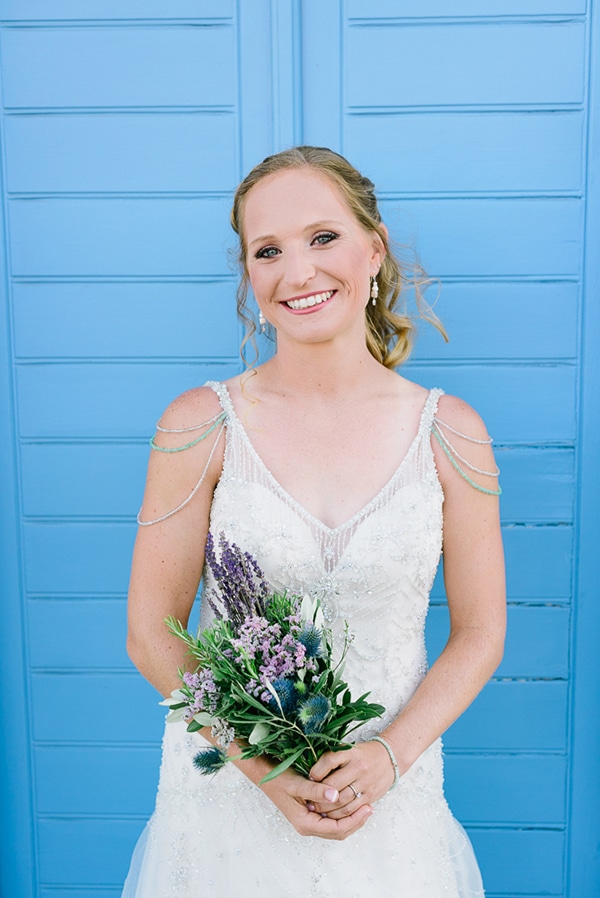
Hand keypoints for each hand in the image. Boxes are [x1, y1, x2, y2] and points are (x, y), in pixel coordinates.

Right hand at [259, 767, 373, 839]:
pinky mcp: (311, 814)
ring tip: (365, 805)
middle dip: (356, 821)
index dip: (354, 820)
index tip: (368, 808)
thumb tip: (336, 796)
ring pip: (336, 827)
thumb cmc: (280, 779)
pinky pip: (332, 820)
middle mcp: (308, 826)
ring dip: (351, 818)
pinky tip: (352, 802)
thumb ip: (316, 791)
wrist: (266, 775)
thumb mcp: (298, 784)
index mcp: (306, 823)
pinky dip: (344, 814)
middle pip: (339, 831)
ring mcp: (310, 821)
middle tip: (370, 807)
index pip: (337, 829)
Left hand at [308, 741, 396, 818]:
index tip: (308, 779)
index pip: (329, 760)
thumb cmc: (362, 755)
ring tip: (316, 810)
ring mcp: (365, 782)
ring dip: (326, 808)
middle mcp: (358, 767)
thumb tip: (311, 777)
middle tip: (307, 802)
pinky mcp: (370, 795)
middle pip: (333, 784)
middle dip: (317, 795)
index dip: (316, 771)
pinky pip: (351, 809)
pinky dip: (339, 815)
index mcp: (350, 752)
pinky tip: (330, 815)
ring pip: (341, 800)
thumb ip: (331, 760)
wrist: (389, 758)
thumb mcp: (348, 750)